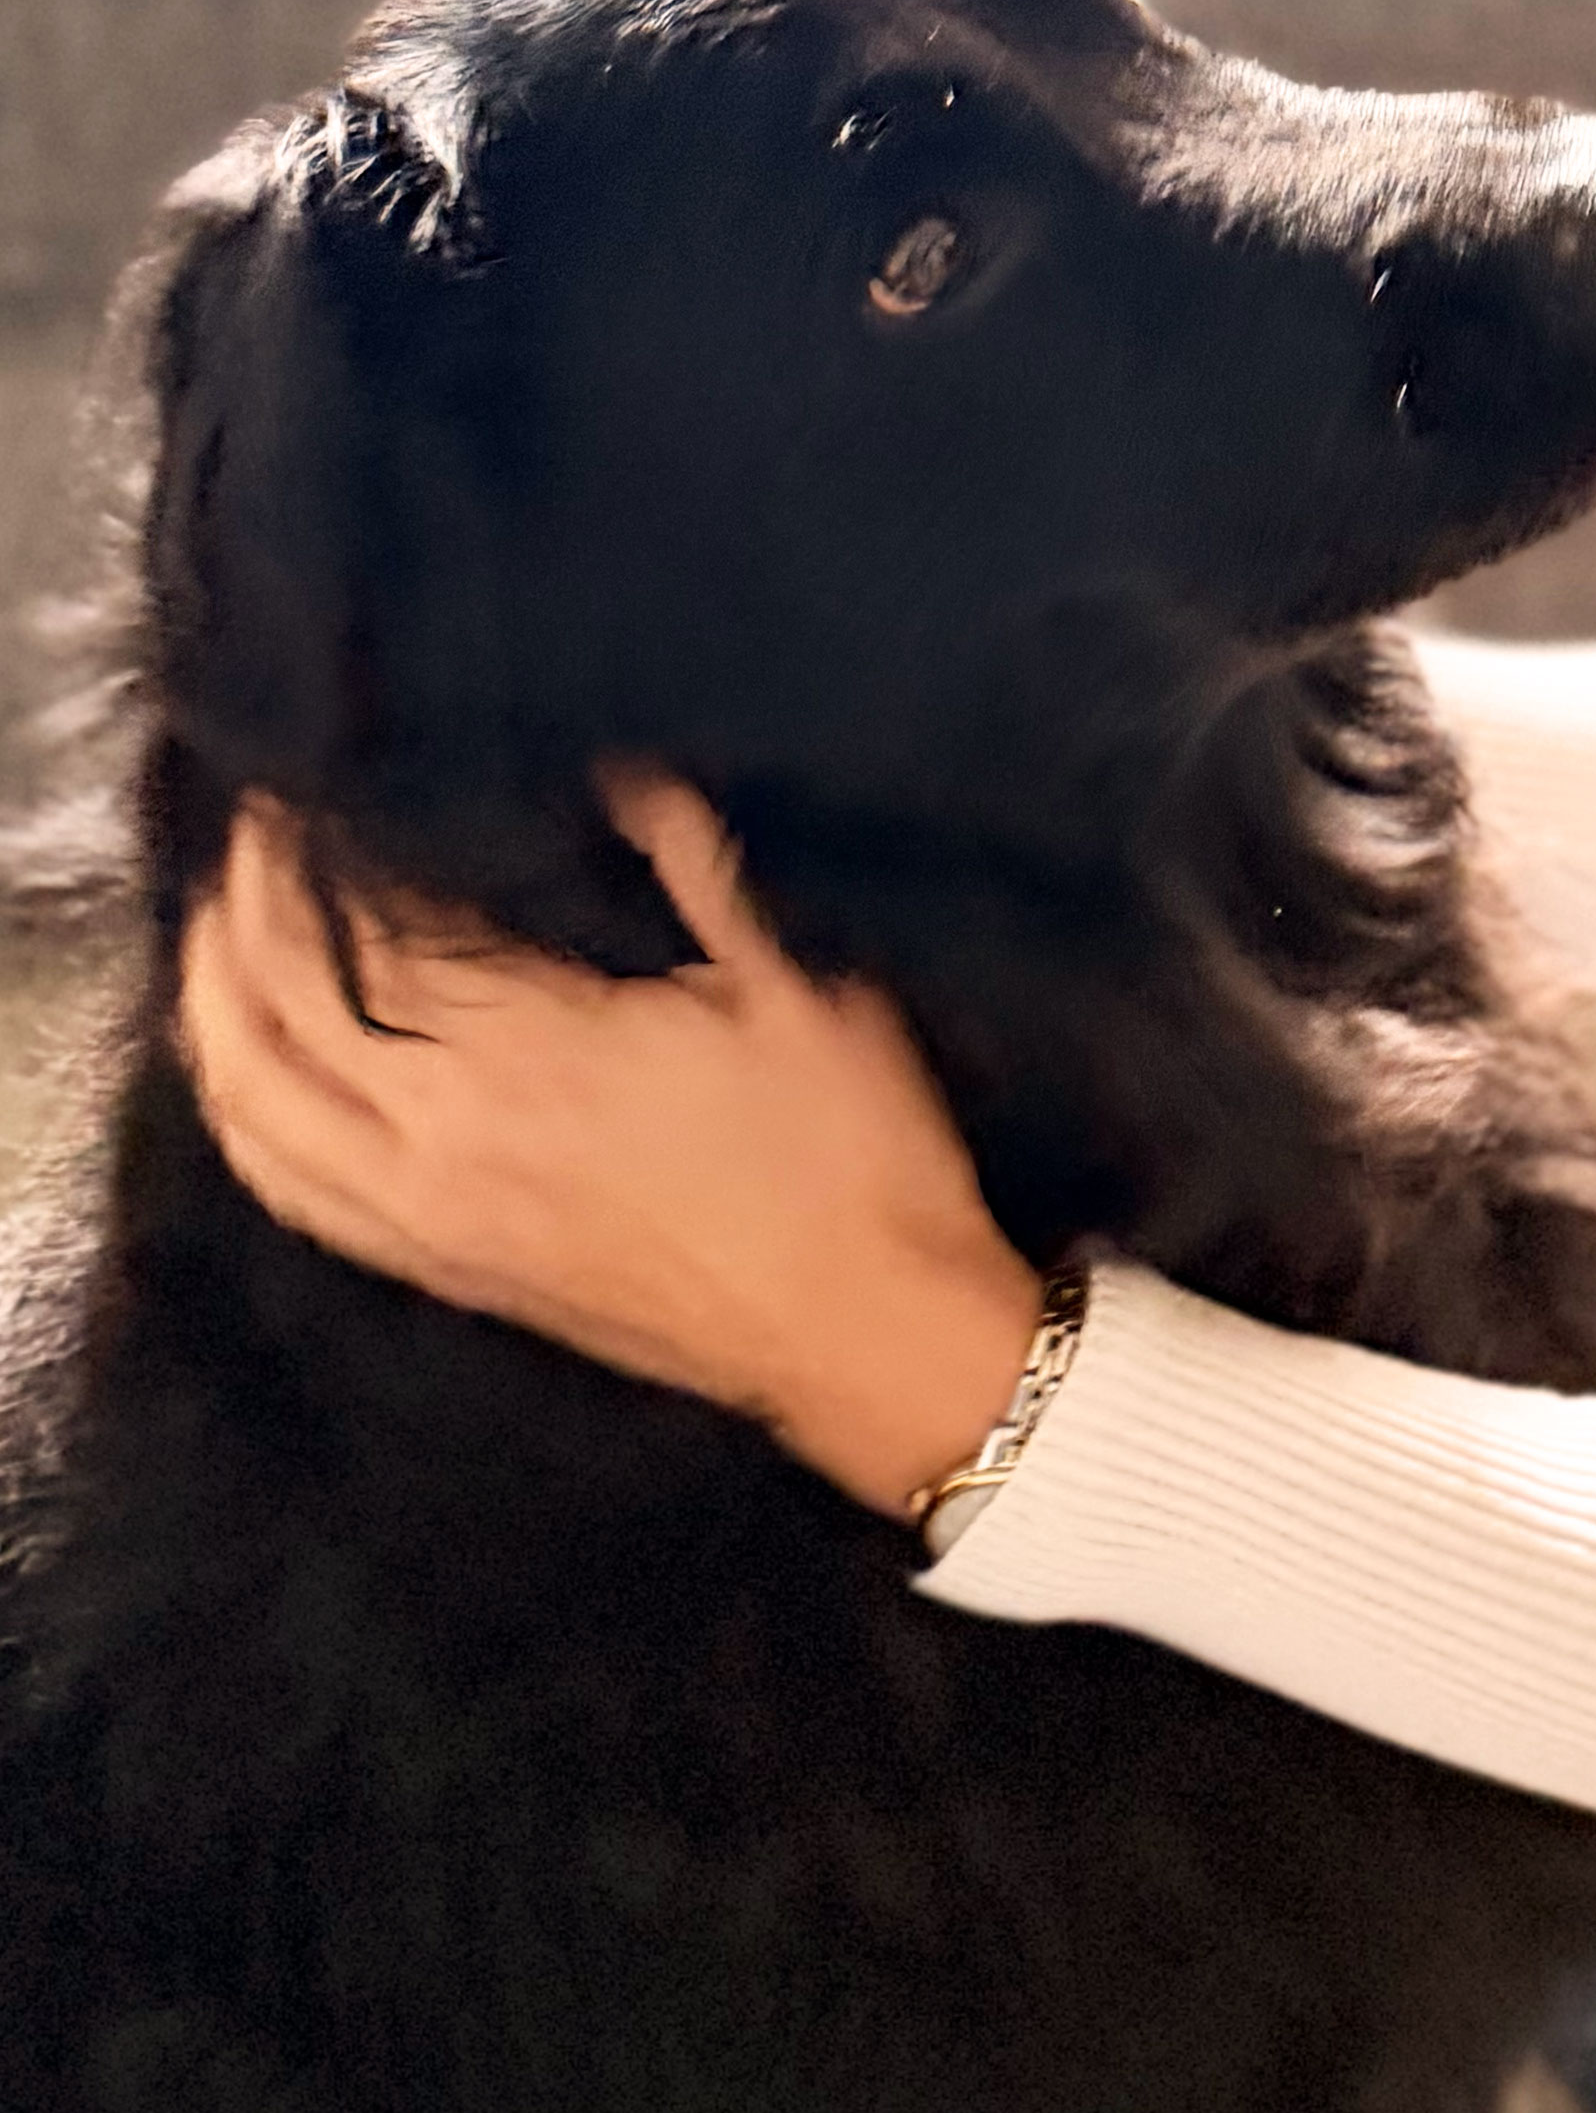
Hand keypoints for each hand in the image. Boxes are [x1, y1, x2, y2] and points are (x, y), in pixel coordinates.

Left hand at [177, 780, 1047, 1517]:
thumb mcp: (796, 986)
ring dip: (216, 1011)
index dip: (322, 855)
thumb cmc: (849, 1157)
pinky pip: (296, 1195)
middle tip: (253, 841)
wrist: (866, 1334)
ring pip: (259, 1107)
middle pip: (286, 1007)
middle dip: (248, 910)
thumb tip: (626, 778)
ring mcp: (434, 1214)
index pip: (374, 931)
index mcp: (535, 1047)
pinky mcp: (446, 1270)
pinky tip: (242, 1082)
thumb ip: (698, 870)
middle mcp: (451, 1133)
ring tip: (213, 939)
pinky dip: (244, 1125)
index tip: (308, 793)